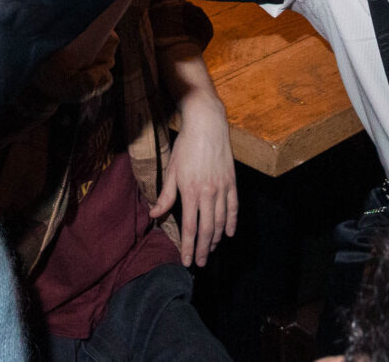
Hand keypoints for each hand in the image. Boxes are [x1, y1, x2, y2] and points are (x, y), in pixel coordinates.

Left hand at [152, 96, 238, 266]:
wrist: (207, 125)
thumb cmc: (185, 146)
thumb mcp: (171, 170)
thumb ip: (165, 195)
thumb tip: (154, 215)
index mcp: (190, 192)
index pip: (189, 227)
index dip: (188, 246)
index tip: (186, 261)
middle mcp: (208, 193)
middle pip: (206, 229)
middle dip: (202, 249)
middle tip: (199, 263)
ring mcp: (222, 188)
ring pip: (221, 221)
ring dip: (215, 238)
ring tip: (210, 250)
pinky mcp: (232, 182)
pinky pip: (234, 207)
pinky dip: (232, 222)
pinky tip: (228, 233)